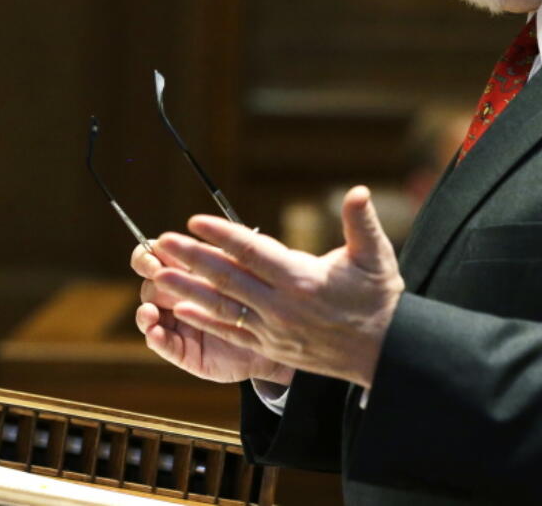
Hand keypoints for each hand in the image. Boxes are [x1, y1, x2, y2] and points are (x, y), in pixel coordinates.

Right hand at [131, 243, 294, 385]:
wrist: (279, 333)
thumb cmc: (260, 293)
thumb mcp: (242, 269)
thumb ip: (220, 252)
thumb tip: (200, 226)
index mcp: (186, 270)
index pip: (154, 257)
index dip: (148, 254)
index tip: (159, 251)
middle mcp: (177, 295)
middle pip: (150, 284)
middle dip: (153, 279)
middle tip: (159, 276)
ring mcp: (178, 323)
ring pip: (148, 314)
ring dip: (145, 311)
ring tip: (150, 312)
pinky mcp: (184, 350)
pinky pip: (164, 344)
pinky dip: (155, 338)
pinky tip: (155, 332)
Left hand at [151, 186, 404, 388]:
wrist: (383, 351)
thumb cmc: (378, 297)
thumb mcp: (375, 255)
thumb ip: (361, 222)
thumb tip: (358, 190)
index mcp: (302, 278)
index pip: (253, 252)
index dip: (223, 235)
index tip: (195, 220)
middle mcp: (281, 305)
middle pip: (227, 278)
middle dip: (192, 258)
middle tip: (161, 242)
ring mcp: (273, 330)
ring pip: (222, 307)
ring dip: (187, 290)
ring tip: (158, 277)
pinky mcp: (270, 347)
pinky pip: (231, 332)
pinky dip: (205, 321)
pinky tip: (181, 310)